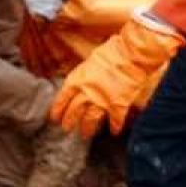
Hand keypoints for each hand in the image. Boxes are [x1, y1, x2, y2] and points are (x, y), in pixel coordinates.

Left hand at [50, 9, 184, 138]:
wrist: (131, 55)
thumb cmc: (113, 52)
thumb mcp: (91, 60)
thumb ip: (85, 73)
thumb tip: (83, 79)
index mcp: (78, 79)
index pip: (63, 97)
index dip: (58, 109)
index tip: (54, 117)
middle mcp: (87, 92)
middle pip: (74, 111)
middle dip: (69, 121)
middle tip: (66, 128)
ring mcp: (102, 101)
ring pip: (90, 120)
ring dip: (87, 128)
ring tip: (85, 134)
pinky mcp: (118, 106)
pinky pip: (115, 120)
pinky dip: (115, 127)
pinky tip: (114, 131)